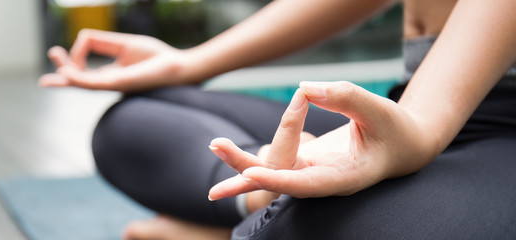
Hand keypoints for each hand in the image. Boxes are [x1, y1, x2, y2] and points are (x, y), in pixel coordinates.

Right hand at [39, 29, 192, 91]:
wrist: (177, 68)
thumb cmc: (157, 57)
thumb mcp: (124, 45)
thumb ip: (102, 43)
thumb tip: (81, 41)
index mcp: (110, 74)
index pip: (83, 65)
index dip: (79, 49)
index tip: (85, 44)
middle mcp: (108, 82)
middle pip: (77, 81)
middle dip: (61, 75)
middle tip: (48, 66)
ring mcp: (112, 84)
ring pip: (81, 83)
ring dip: (66, 76)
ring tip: (51, 72)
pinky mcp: (118, 84)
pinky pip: (93, 82)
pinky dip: (77, 78)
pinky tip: (66, 74)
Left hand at [208, 81, 435, 199]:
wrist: (401, 146)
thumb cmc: (395, 129)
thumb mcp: (379, 110)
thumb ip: (345, 97)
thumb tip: (304, 88)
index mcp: (345, 177)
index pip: (307, 184)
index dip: (280, 180)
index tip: (253, 174)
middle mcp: (322, 181)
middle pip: (279, 180)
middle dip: (246, 167)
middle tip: (218, 146)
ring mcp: (310, 173)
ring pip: (272, 173)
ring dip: (241, 164)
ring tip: (216, 144)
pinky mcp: (303, 163)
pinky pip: (274, 165)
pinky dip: (251, 163)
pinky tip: (227, 158)